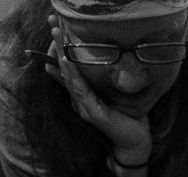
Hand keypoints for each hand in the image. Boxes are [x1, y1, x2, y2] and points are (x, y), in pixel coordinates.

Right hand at [48, 15, 151, 162]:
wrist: (135, 140)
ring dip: (63, 56)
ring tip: (58, 37)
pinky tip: (69, 62)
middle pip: (63, 69)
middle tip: (52, 24)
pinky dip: (73, 75)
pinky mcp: (92, 113)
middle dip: (57, 46)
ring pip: (69, 77)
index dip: (59, 48)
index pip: (65, 68)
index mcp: (82, 94)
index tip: (55, 27)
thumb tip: (97, 61)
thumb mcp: (112, 93)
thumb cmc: (126, 116)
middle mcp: (79, 100)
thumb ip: (101, 81)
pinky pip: (80, 91)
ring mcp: (83, 107)